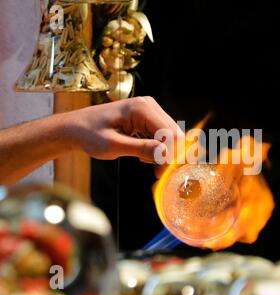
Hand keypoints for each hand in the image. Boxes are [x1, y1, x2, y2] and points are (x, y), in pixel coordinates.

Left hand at [64, 96, 182, 163]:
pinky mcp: (147, 118)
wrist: (75, 128)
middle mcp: (149, 105)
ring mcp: (149, 110)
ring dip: (164, 153)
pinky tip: (145, 156)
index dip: (169, 155)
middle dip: (169, 155)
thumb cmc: (88, 134)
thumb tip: (165, 154)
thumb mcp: (112, 146)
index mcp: (141, 108)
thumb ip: (140, 149)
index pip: (168, 133)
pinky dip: (158, 149)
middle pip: (174, 133)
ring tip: (148, 164)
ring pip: (170, 136)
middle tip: (157, 173)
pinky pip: (162, 135)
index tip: (160, 173)